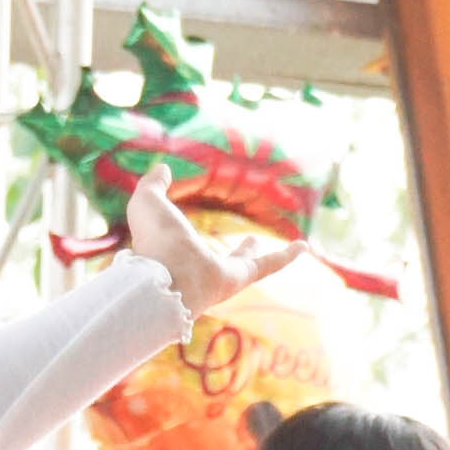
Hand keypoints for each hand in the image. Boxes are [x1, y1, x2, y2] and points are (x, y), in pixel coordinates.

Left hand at [123, 176, 304, 320]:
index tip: (186, 226)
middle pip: (221, 261)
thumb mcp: (147, 203)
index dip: (182, 232)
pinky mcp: (241, 278)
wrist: (167, 280)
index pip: (181, 243)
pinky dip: (285, 256)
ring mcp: (222, 277)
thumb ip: (153, 185)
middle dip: (237, 253)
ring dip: (258, 256)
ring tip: (276, 247)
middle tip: (251, 242)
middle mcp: (198, 270)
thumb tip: (163, 169)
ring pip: (246, 265)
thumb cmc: (154, 242)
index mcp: (172, 254)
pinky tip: (302, 246)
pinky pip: (267, 266)